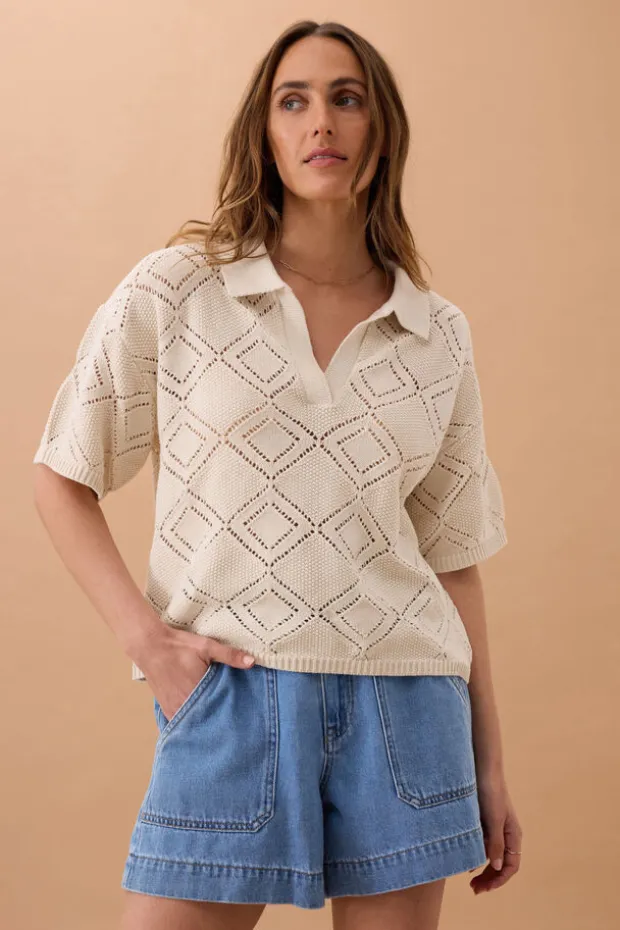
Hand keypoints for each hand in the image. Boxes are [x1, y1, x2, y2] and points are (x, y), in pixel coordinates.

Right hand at [135, 625, 254, 723]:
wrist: (150, 646)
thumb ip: (230, 655)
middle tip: (231, 723)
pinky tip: (199, 720)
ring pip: (193, 723)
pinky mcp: (166, 709)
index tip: (240, 717)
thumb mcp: (207, 647)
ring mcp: (174, 709)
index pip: (220, 710)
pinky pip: (180, 723)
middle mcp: (185, 705)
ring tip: (216, 722)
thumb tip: (252, 662)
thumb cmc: (179, 646)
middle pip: (207, 720)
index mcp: (198, 692)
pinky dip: (190, 722)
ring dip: (204, 722)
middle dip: (218, 721)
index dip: (230, 713)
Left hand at [469, 772, 522, 893]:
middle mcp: (506, 833)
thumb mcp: (494, 819)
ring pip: (491, 855)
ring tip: (469, 879)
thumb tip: (497, 866)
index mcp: (513, 834)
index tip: (484, 888)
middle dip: (489, 878)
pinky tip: (466, 858)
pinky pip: (482, 843)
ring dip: (482, 868)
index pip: (511, 865)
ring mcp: (494, 827)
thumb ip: (495, 842)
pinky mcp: (483, 821)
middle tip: (473, 889)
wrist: (482, 767)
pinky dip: (476, 854)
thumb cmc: (491, 791)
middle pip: (501, 863)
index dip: (499, 880)